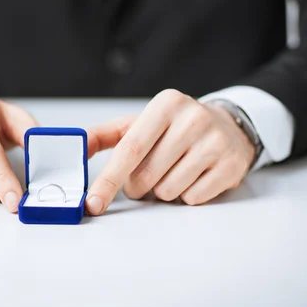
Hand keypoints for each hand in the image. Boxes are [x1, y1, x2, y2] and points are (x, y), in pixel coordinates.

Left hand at [85, 89, 255, 213]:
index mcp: (165, 105)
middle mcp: (193, 119)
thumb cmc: (173, 128)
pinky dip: (185, 195)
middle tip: (145, 174)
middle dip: (137, 185)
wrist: (227, 125)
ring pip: (168, 190)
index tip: (93, 202)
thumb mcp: (139, 123)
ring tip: (173, 170)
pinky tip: (193, 176)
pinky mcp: (232, 165)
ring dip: (162, 190)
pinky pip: (193, 198)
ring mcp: (216, 142)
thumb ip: (104, 136)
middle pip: (146, 175)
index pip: (130, 149)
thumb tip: (75, 148)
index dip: (108, 179)